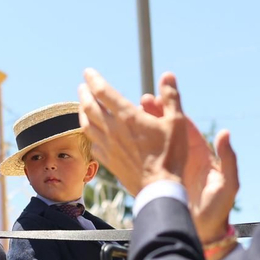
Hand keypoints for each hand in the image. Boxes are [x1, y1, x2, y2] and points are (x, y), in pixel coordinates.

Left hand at [78, 68, 188, 196]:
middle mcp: (112, 130)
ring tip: (82, 106)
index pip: (102, 92)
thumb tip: (168, 75)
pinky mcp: (108, 161)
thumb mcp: (177, 122)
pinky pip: (92, 144)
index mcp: (127, 116)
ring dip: (82, 112)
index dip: (93, 79)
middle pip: (89, 107)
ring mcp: (108, 146)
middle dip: (84, 94)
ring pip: (86, 125)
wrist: (159, 188)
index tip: (88, 72)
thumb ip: (171, 97)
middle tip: (81, 86)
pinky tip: (91, 132)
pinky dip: (88, 133)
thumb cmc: (171, 154)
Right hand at [139, 73, 238, 242]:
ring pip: (155, 144)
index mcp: (200, 155)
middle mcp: (185, 158)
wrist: (204, 233)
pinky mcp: (162, 182)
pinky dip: (136, 151)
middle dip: (153, 114)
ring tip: (127, 116)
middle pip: (167, 130)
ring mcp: (172, 169)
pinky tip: (123, 143)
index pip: (184, 126)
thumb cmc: (217, 211)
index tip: (157, 98)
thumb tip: (225, 133)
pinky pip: (147, 162)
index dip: (171, 111)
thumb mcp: (227, 184)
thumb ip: (228, 159)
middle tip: (139, 101)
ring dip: (142, 130)